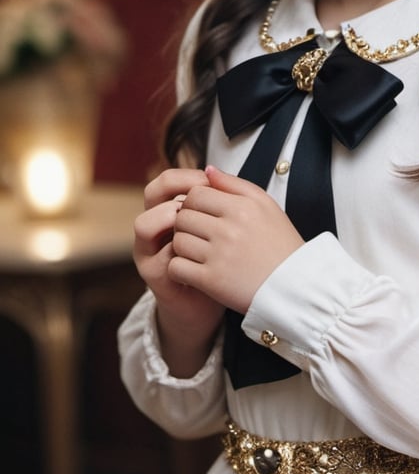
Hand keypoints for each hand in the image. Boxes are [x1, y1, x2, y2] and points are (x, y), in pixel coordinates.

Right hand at [134, 168, 224, 364]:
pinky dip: (181, 253)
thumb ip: (216, 201)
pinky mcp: (155, 276)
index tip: (209, 182)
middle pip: (150, 195)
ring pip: (144, 224)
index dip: (185, 176)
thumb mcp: (218, 226)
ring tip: (198, 226)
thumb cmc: (216, 260)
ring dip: (171, 219)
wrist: (208, 303)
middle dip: (178, 193)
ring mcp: (149, 252)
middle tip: (204, 202)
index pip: (165, 181)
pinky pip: (161, 257)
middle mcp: (153, 229)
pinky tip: (203, 254)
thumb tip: (213, 170)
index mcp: (167, 212)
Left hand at [169, 165, 303, 314]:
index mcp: (242, 207)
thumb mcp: (266, 205)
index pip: (196, 193)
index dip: (194, 202)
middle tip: (198, 234)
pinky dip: (179, 269)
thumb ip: (234, 184)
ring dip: (182, 246)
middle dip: (186, 224)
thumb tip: (207, 170)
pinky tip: (193, 270)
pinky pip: (176, 267)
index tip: (202, 214)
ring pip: (178, 241)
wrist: (294, 286)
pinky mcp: (212, 281)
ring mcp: (219, 255)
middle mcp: (230, 229)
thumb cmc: (280, 245)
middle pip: (183, 216)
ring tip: (197, 252)